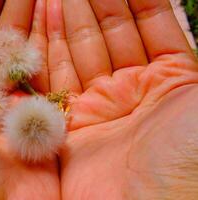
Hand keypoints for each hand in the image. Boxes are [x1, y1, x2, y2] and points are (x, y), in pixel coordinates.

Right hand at [48, 0, 197, 198]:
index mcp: (171, 79)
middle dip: (95, 3)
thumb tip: (166, 13)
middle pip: (110, 33)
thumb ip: (186, 50)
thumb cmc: (189, 155)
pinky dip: (51, 48)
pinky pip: (58, 78)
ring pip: (81, 51)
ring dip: (71, 19)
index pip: (147, 23)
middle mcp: (132, 91)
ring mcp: (99, 107)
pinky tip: (46, 19)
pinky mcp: (70, 124)